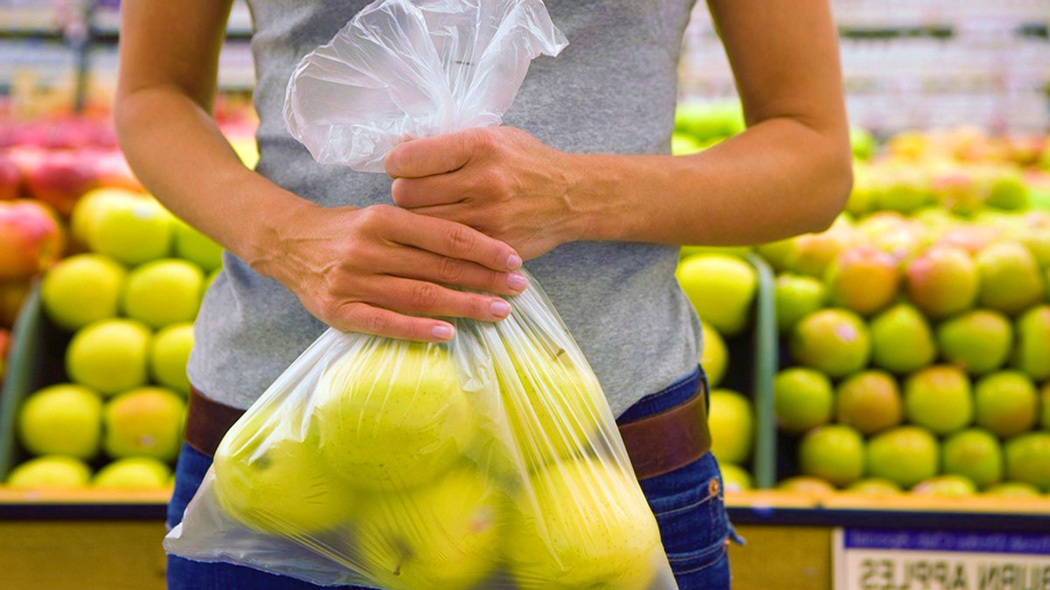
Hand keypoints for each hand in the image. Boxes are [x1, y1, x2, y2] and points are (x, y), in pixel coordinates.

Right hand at [253, 203, 526, 340]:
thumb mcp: (382, 215)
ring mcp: (353, 282)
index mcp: (383, 218)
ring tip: (499, 311)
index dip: (484, 248)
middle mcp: (368, 249)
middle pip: (438, 267)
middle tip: (518, 288)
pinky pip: (385, 323)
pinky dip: (418, 330)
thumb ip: (421, 228)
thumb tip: (478, 242)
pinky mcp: (339, 311)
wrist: (289, 243)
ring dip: (464, 306)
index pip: (445, 235)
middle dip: (484, 279)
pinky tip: (449, 334)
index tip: (514, 260)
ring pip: (419, 296)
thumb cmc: (349, 230)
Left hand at [385, 127, 583, 259]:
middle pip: (406, 196)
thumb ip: (447, 144)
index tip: (404, 167)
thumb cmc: (526, 162)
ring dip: (419, 221)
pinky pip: (446, 250)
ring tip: (434, 212)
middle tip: (419, 193)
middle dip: (405, 194)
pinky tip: (447, 235)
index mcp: (478, 145)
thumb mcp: (491, 136)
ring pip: (421, 226)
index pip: (407, 160)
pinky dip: (440, 244)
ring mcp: (489, 218)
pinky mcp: (494, 247)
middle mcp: (484, 180)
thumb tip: (399, 151)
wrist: (572, 197)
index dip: (398, 164)